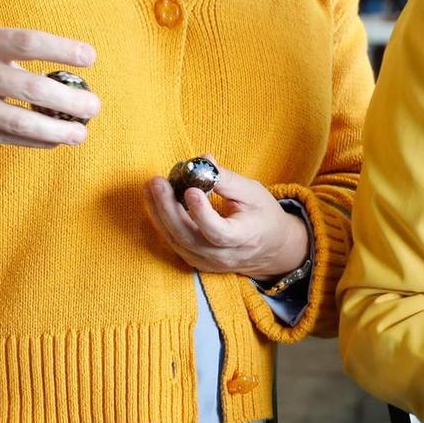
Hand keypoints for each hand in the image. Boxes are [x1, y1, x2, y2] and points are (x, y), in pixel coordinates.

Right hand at [0, 26, 97, 146]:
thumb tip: (51, 74)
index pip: (27, 42)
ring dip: (55, 130)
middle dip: (68, 100)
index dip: (62, 49)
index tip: (90, 57)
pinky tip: (52, 140)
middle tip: (94, 106)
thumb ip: (6, 53)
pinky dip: (31, 140)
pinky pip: (3, 137)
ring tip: (80, 134)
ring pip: (19, 120)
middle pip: (31, 87)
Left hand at [145, 161, 308, 279]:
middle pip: (189, 238)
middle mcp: (224, 256)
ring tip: (152, 187)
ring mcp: (208, 262)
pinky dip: (163, 221)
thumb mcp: (253, 193)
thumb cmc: (263, 216)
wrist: (271, 248)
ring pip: (176, 241)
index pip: (219, 233)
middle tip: (157, 183)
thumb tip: (203, 160)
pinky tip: (156, 201)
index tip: (191, 190)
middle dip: (169, 209)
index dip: (202, 214)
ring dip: (160, 213)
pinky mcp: (197, 261)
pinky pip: (174, 242)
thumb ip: (227, 179)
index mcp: (245, 238)